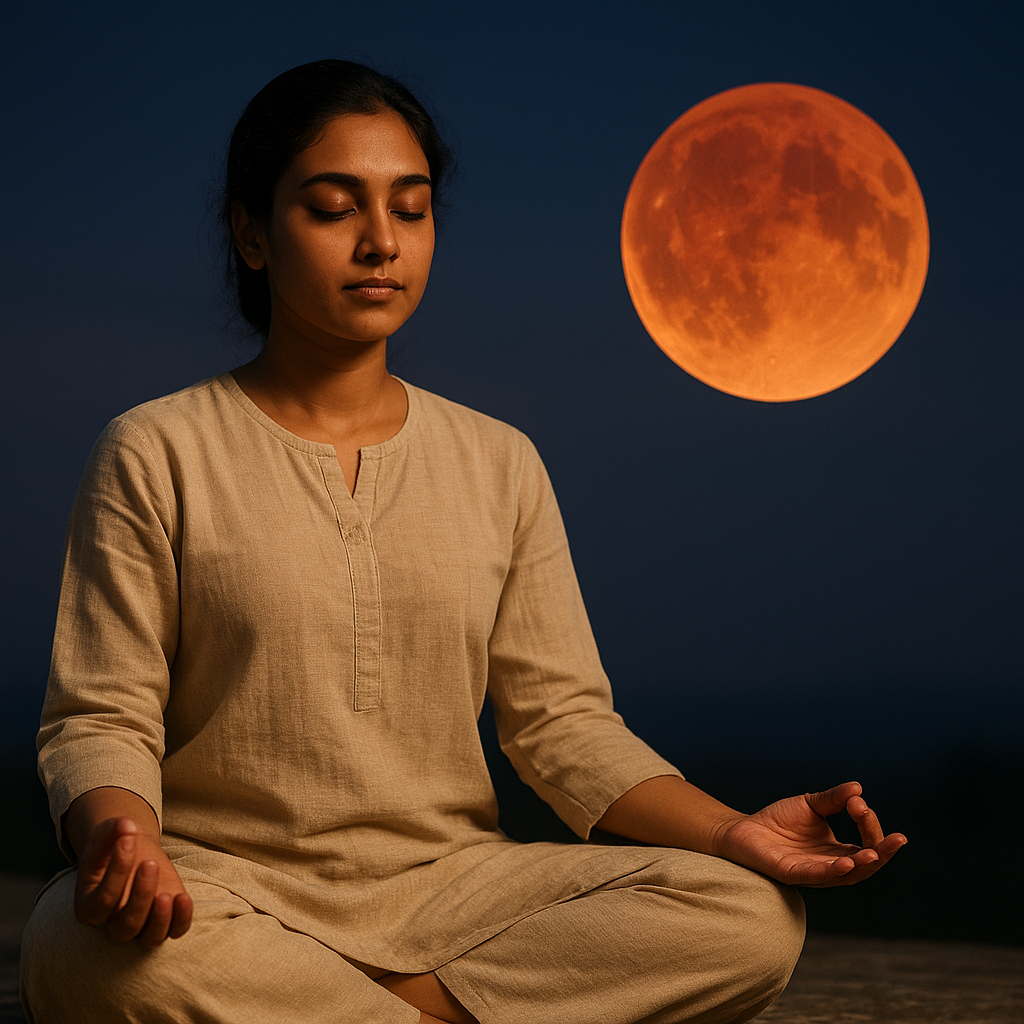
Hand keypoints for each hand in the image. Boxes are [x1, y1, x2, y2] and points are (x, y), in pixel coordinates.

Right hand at [74, 817, 192, 944]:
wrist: (132, 852)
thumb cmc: (114, 846)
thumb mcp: (107, 835)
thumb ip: (112, 829)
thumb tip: (128, 824)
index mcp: (89, 906)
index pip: (102, 901)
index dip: (116, 872)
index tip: (128, 840)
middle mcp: (113, 923)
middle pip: (125, 926)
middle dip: (141, 896)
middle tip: (149, 863)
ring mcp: (141, 924)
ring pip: (148, 938)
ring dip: (160, 918)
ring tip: (166, 893)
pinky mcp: (165, 918)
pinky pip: (174, 931)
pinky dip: (181, 920)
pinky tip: (183, 897)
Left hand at [715, 781, 906, 886]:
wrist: (745, 828)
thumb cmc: (779, 821)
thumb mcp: (811, 805)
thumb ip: (833, 799)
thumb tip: (858, 788)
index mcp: (837, 851)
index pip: (866, 843)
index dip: (869, 826)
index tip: (861, 804)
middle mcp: (830, 865)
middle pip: (865, 865)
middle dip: (882, 852)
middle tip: (898, 839)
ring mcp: (812, 872)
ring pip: (845, 876)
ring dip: (861, 864)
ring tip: (874, 853)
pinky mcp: (792, 873)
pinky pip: (816, 875)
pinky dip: (832, 870)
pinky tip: (846, 863)